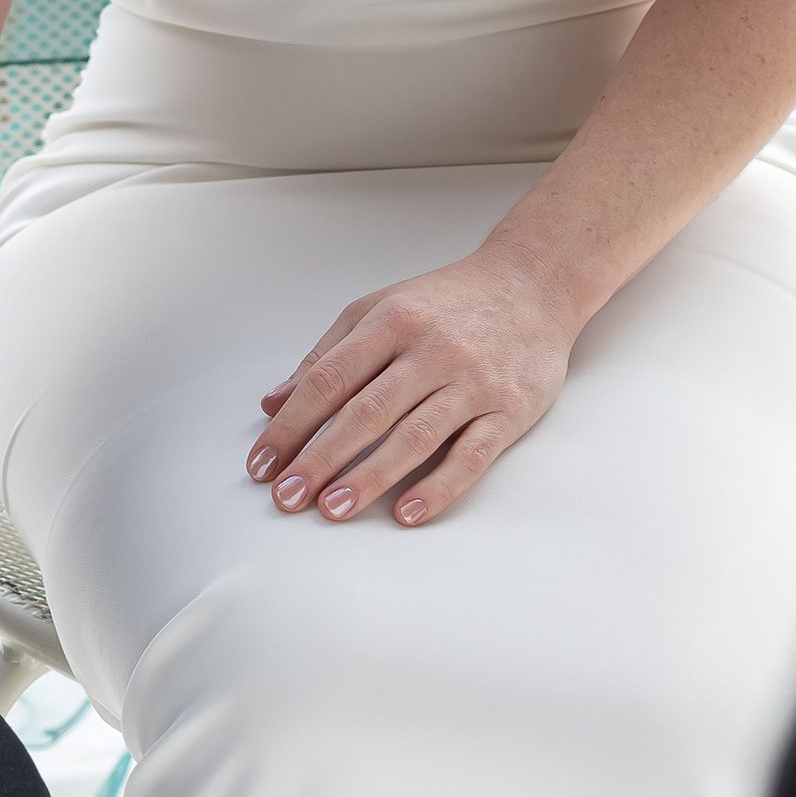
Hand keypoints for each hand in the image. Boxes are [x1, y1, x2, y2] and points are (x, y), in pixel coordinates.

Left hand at [245, 250, 576, 528]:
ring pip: (414, 436)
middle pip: (366, 412)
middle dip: (320, 459)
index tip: (263, 465)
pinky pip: (471, 455)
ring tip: (332, 510)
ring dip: (370, 477)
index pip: (329, 379)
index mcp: (392, 321)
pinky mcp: (509, 409)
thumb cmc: (448, 302)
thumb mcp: (381, 308)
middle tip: (287, 499)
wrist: (533, 283)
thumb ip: (328, 354)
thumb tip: (274, 403)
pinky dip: (438, 486)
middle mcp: (431, 349)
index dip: (291, 425)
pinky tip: (407, 513)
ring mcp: (472, 381)